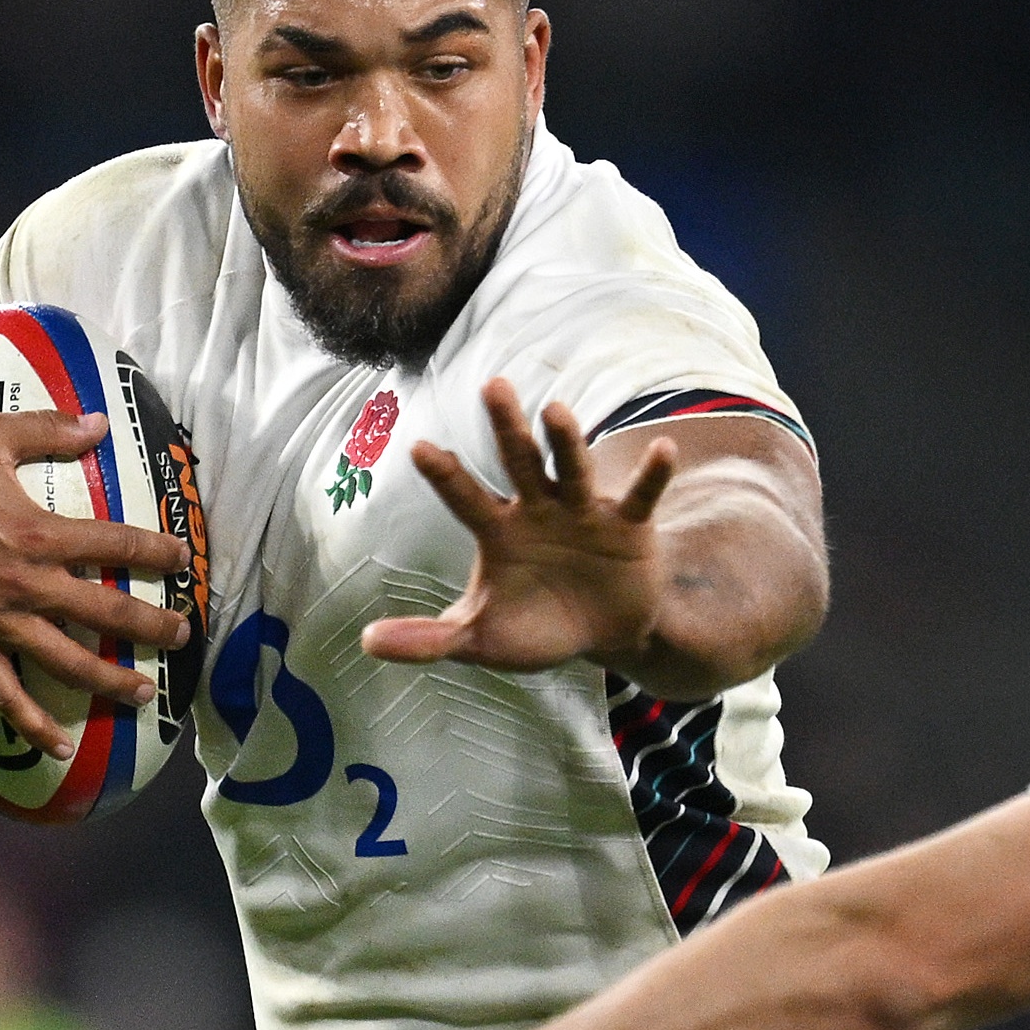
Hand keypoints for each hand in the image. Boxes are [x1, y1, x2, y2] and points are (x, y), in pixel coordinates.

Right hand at [0, 408, 194, 757]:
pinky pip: (7, 696)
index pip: (115, 543)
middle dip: (152, 625)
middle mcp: (27, 585)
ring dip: (112, 680)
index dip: (155, 552)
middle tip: (182, 634)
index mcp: (38, 533)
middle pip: (107, 612)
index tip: (182, 559)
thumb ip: (46, 427)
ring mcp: (0, 623)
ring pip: (69, 662)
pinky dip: (35, 726)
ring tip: (144, 691)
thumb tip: (99, 421)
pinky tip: (63, 748)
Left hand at [362, 379, 678, 673]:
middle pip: (518, 461)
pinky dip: (652, 474)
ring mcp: (584, 512)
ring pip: (573, 469)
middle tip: (493, 386)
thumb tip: (366, 643)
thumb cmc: (536, 627)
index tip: (419, 449)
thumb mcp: (481, 638)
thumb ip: (429, 639)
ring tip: (556, 411)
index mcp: (498, 529)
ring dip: (567, 441)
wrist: (604, 634)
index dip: (445, 475)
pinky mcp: (629, 526)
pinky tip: (663, 448)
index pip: (465, 496)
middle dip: (507, 427)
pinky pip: (642, 496)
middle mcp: (539, 508)